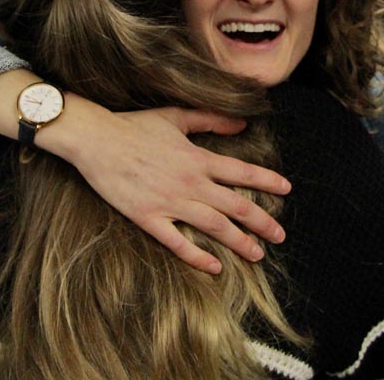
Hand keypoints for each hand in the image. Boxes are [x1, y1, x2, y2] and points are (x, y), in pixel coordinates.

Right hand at [45, 102, 289, 274]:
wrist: (97, 140)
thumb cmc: (134, 126)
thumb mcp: (175, 116)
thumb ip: (210, 120)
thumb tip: (242, 123)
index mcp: (197, 158)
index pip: (241, 172)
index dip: (267, 180)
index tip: (287, 190)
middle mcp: (189, 182)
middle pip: (235, 205)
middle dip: (262, 222)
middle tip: (279, 235)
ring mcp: (170, 202)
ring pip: (214, 226)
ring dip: (239, 241)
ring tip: (257, 254)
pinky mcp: (148, 217)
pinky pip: (177, 242)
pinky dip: (197, 256)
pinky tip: (214, 267)